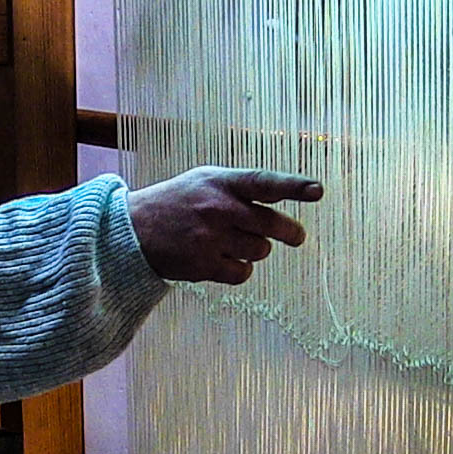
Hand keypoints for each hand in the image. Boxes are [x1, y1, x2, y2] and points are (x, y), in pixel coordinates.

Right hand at [126, 167, 323, 283]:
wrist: (133, 230)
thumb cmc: (178, 202)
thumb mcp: (206, 180)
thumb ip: (242, 187)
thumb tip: (282, 199)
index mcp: (221, 181)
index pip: (265, 182)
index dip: (294, 186)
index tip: (319, 190)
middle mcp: (217, 208)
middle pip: (272, 225)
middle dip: (290, 232)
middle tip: (295, 236)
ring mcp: (210, 238)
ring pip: (260, 250)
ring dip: (255, 249)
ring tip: (232, 242)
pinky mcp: (203, 265)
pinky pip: (243, 273)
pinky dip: (240, 269)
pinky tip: (222, 259)